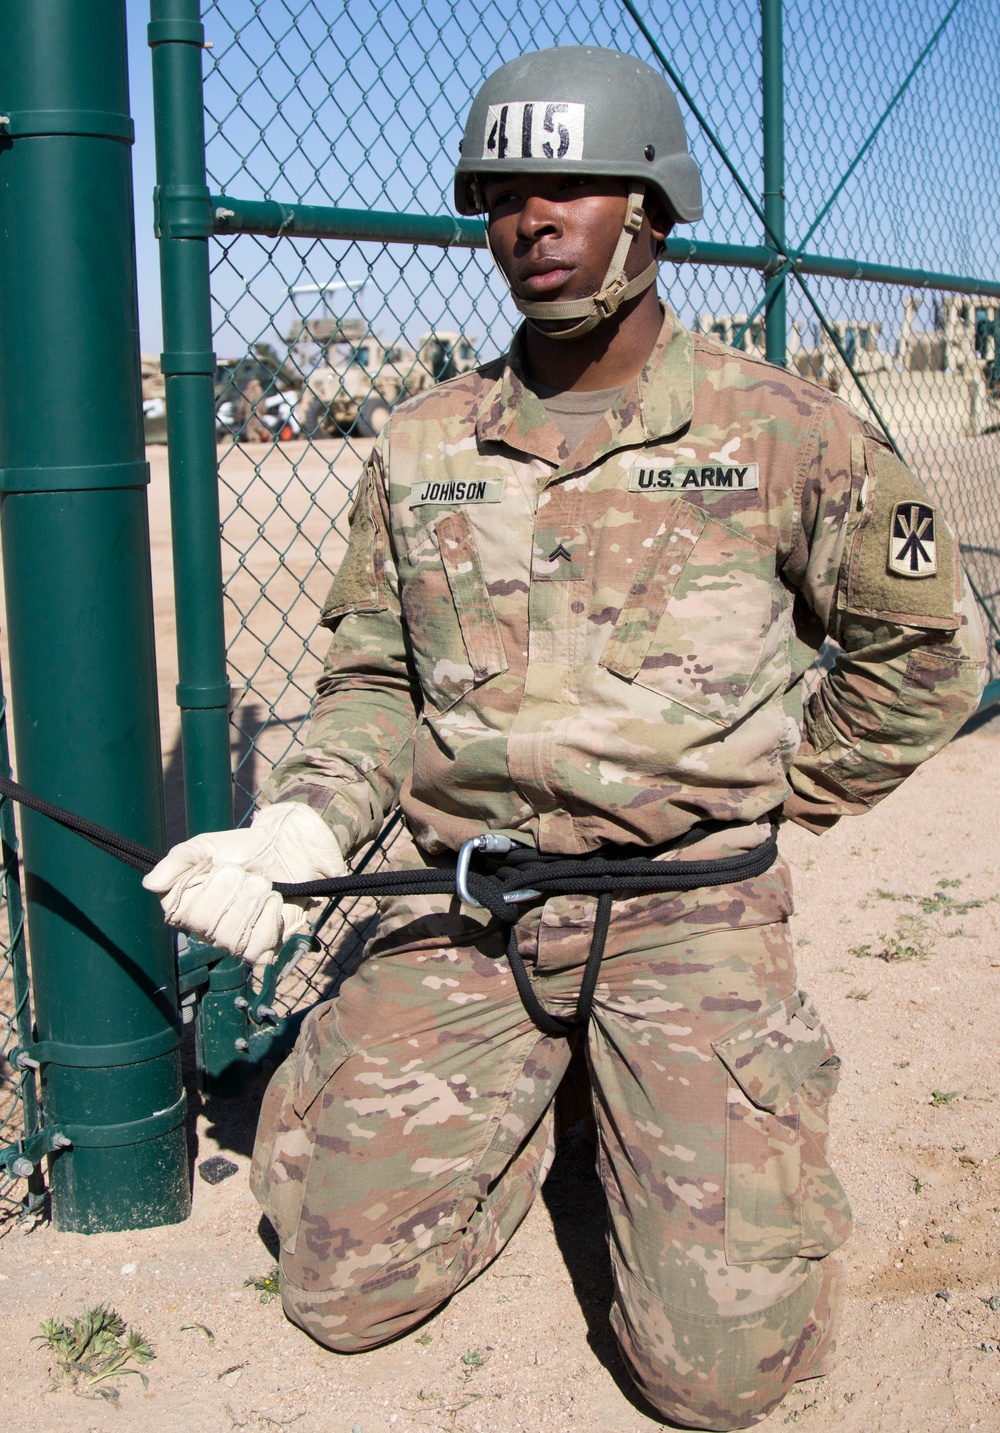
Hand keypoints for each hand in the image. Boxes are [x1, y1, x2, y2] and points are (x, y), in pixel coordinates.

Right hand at [142, 803, 346, 964]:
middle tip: (243, 873)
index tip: (219, 866)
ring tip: (261, 884)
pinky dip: (271, 916)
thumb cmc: (239, 851)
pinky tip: (274, 901)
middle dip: (233, 890)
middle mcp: (207, 932)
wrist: (283, 851)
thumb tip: (150, 883)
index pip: (181, 913)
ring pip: (235, 937)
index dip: (206, 888)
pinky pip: (259, 946)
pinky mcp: (261, 949)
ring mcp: (233, 944)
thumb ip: (177, 861)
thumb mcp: (204, 847)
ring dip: (254, 900)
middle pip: (210, 926)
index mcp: (186, 909)